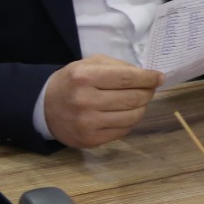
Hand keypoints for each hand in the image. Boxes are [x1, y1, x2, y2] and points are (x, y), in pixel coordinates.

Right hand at [43, 55, 162, 148]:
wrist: (44, 107)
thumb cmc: (71, 82)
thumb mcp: (88, 64)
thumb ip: (117, 66)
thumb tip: (146, 75)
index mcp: (85, 77)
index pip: (127, 78)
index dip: (148, 78)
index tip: (160, 77)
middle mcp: (86, 100)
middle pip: (133, 98)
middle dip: (147, 92)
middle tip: (149, 89)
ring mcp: (88, 123)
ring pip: (132, 117)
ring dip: (141, 107)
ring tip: (138, 101)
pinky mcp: (90, 140)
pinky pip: (123, 130)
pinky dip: (130, 121)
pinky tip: (125, 113)